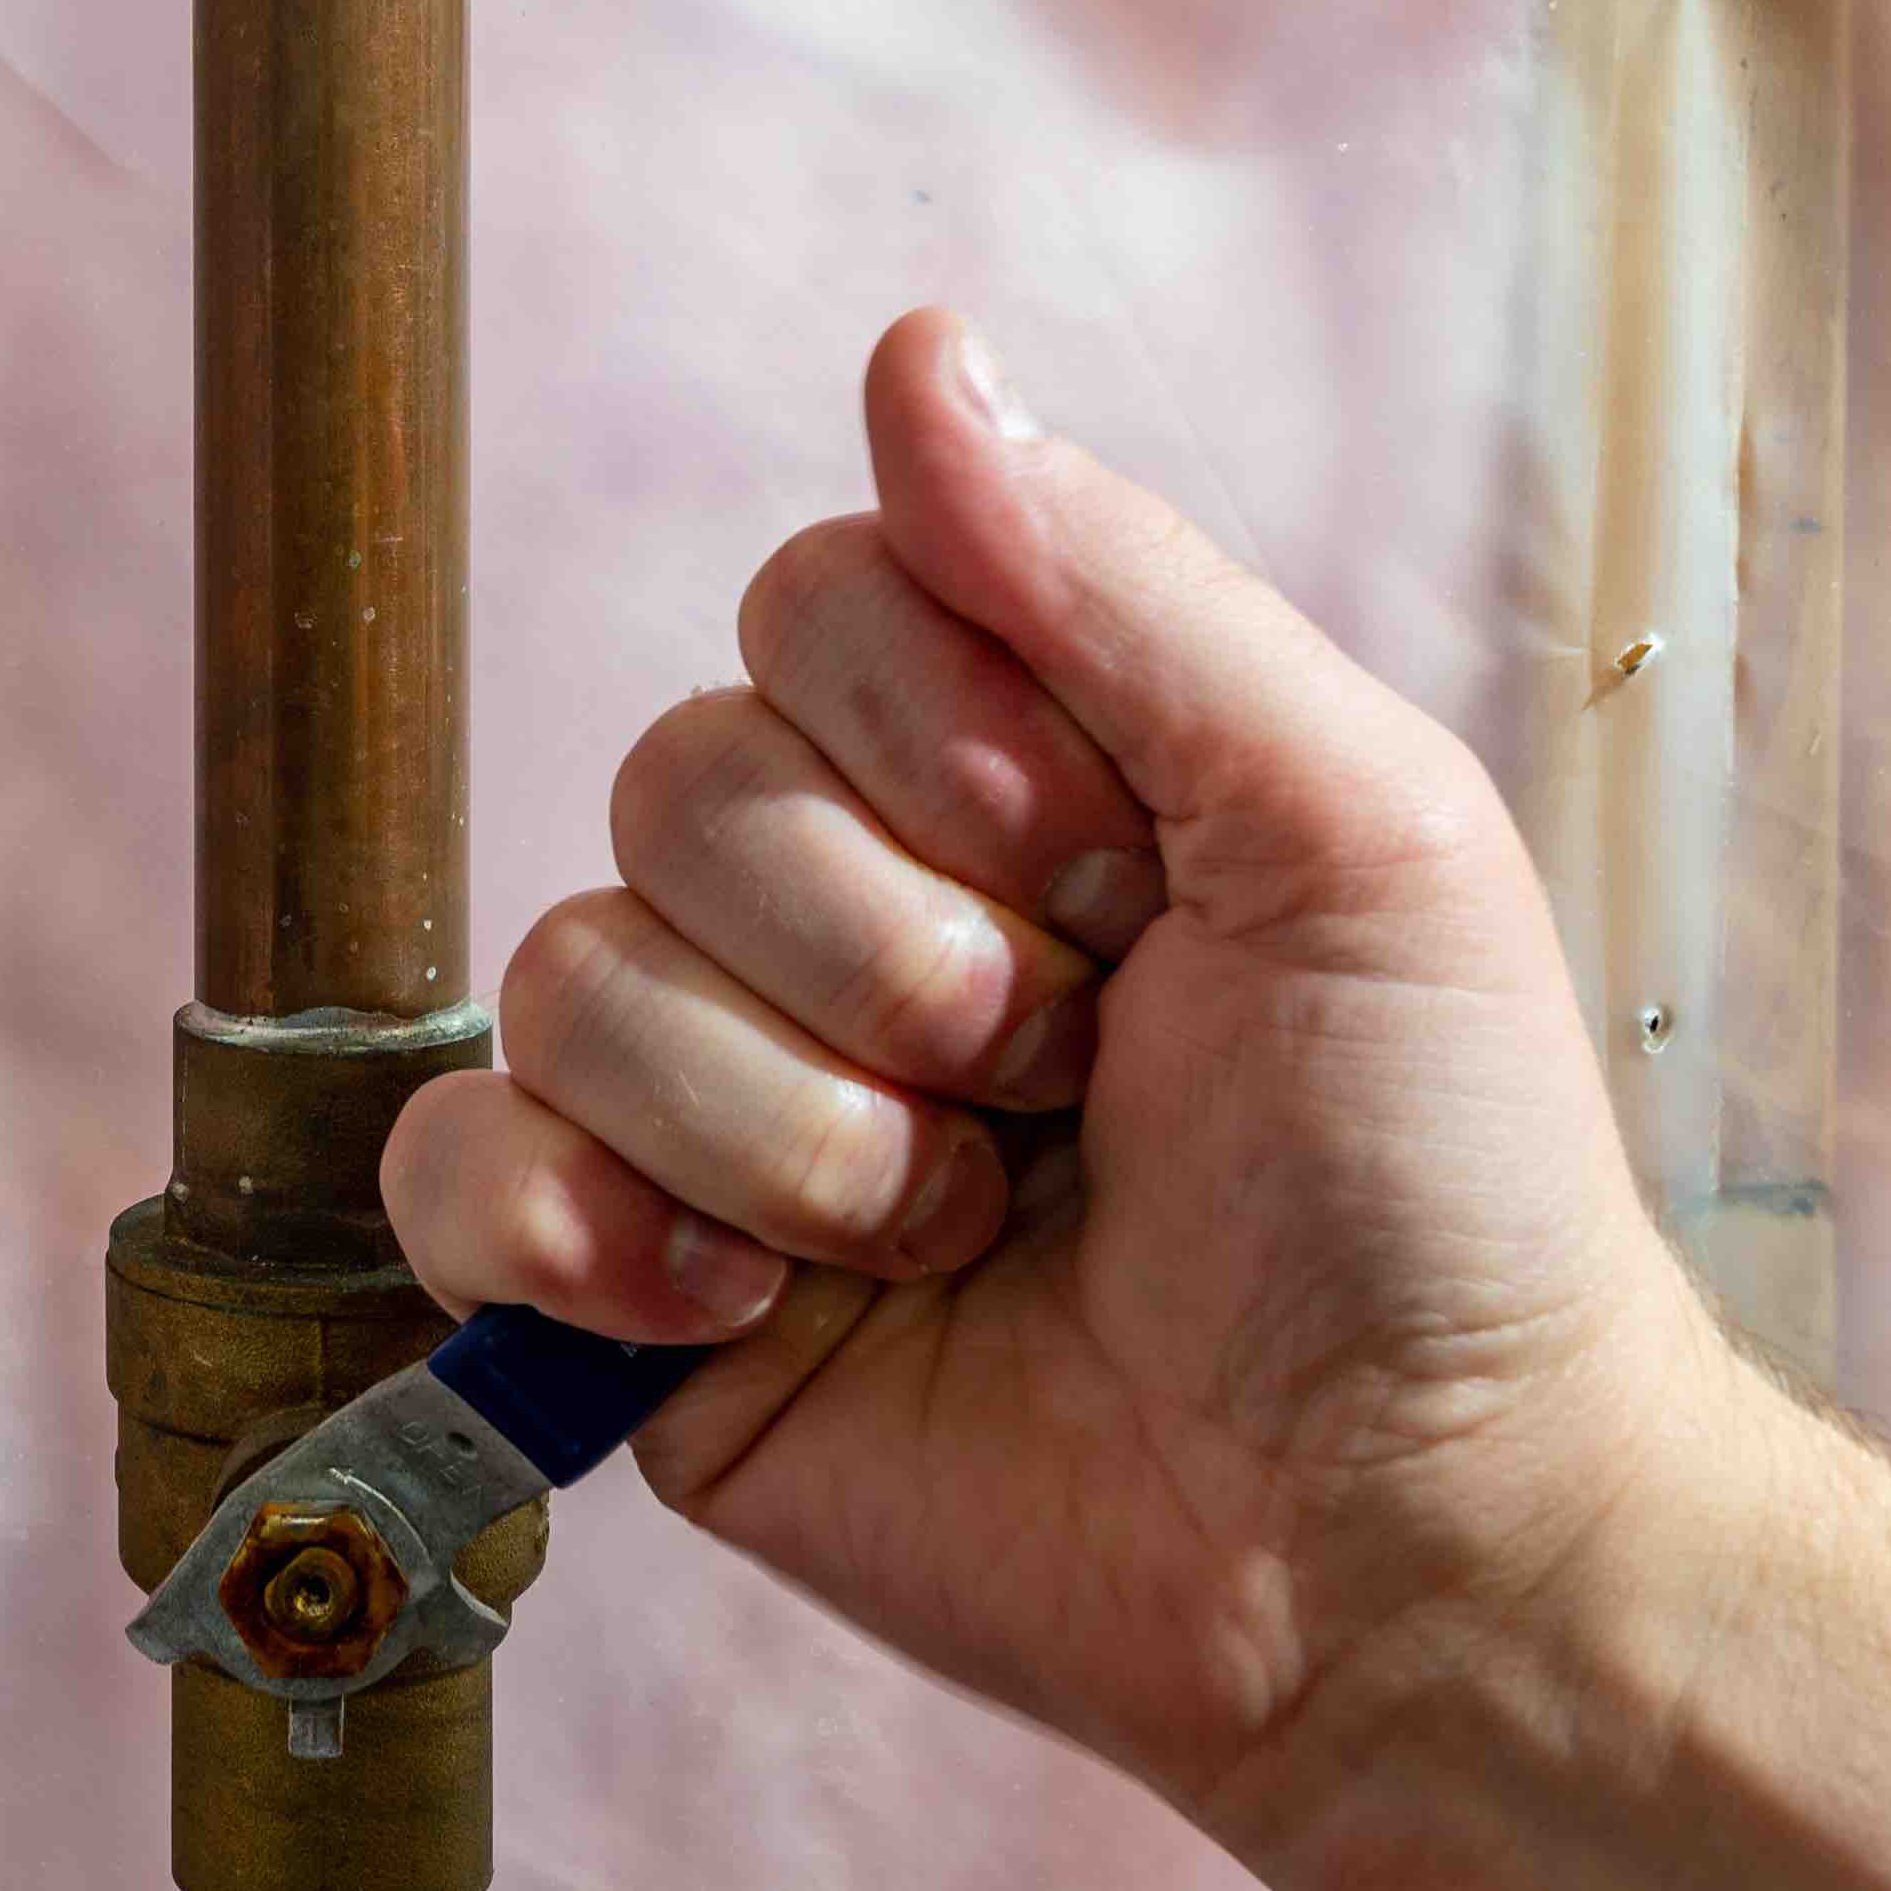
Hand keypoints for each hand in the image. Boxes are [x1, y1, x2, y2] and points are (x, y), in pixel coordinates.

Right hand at [382, 311, 1731, 1823]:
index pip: (813, 601)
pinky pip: (452, 1172)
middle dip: (895, 957)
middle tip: (1067, 1085)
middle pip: (679, 775)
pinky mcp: (632, 1304)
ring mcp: (724, 1104)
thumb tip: (915, 344)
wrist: (1412, 1546)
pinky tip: (735, 1306)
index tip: (1124, 884)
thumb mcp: (1351, 824)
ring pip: (576, 973)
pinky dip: (572, 1228)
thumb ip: (1116, 577)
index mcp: (1012, 772)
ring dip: (796, 1129)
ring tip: (967, 1235)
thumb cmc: (1437, 1186)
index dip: (945, 739)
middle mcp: (844, 911)